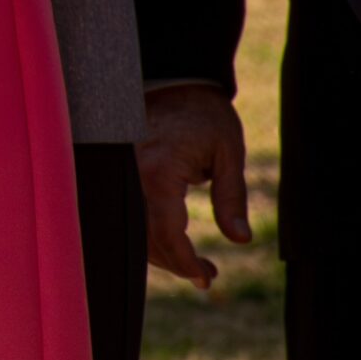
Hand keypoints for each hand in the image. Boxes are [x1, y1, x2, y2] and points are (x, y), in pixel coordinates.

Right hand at [138, 82, 252, 287]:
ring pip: (133, 228)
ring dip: (160, 251)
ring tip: (193, 262)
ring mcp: (121, 173)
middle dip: (175, 263)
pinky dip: (147, 231)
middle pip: (146, 238)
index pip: (167, 235)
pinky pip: (129, 211)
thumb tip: (240, 239)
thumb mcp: (228, 153)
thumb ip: (232, 197)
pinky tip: (170, 237)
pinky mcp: (120, 170)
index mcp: (158, 174)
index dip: (186, 263)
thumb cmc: (205, 115)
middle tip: (205, 276)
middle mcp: (132, 177)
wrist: (174, 79)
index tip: (206, 279)